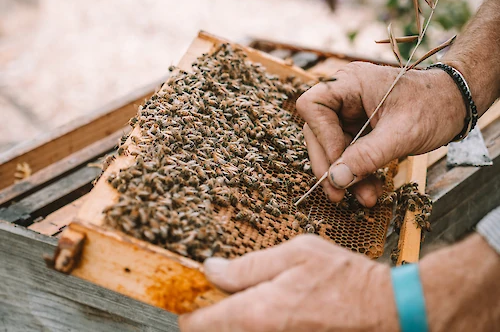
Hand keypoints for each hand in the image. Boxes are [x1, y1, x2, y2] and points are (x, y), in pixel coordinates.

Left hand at [179, 235, 397, 331]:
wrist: (382, 308)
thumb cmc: (341, 276)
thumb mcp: (294, 253)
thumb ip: (249, 265)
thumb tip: (212, 268)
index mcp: (257, 311)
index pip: (199, 323)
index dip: (185, 308)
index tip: (182, 294)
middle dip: (205, 313)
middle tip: (209, 292)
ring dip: (226, 318)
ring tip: (234, 297)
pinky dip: (247, 322)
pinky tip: (259, 305)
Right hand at [295, 62, 465, 205]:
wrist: (455, 104)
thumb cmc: (434, 106)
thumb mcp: (402, 134)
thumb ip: (367, 156)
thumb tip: (336, 179)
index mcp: (350, 82)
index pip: (314, 106)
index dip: (321, 137)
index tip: (339, 163)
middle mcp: (344, 94)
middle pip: (317, 131)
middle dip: (330, 165)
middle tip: (338, 194)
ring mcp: (349, 111)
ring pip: (331, 147)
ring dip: (345, 175)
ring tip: (364, 198)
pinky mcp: (357, 127)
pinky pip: (347, 152)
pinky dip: (357, 172)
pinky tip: (369, 189)